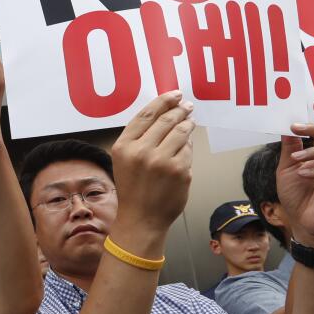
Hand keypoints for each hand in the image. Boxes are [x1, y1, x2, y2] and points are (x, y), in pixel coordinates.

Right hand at [109, 91, 194, 235]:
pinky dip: (188, 146)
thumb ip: (138, 138)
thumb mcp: (124, 160)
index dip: (163, 101)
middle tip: (186, 106)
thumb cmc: (133, 189)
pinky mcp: (180, 171)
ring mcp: (162, 161)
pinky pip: (188, 150)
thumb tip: (165, 113)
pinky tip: (185, 147)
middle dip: (179, 110)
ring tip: (189, 122)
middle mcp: (141, 152)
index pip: (146, 114)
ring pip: (181, 131)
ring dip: (187, 124)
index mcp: (124, 147)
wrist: (141, 219)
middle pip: (166, 120)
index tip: (174, 94)